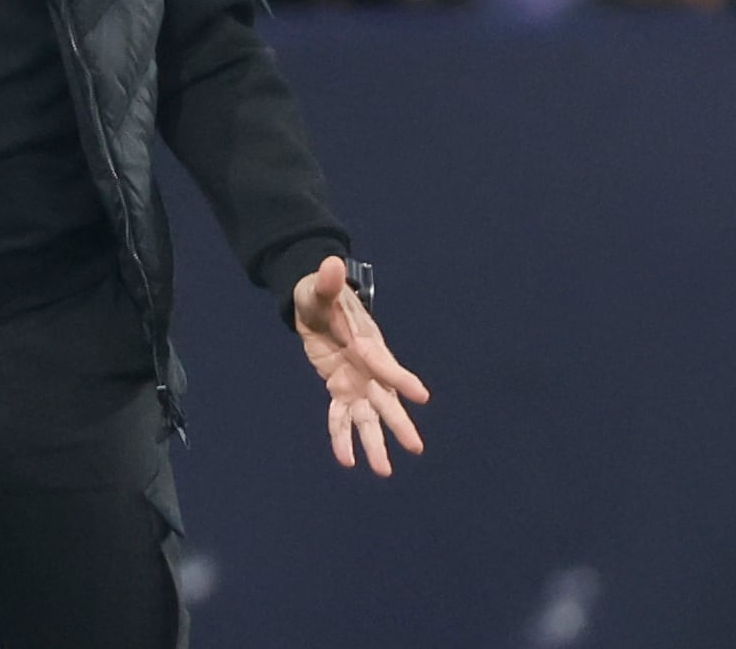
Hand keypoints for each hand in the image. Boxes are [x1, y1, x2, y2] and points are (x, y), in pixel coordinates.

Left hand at [293, 256, 428, 475]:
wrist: (313, 304)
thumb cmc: (319, 293)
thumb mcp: (318, 287)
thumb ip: (325, 281)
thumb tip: (330, 264)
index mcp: (365, 342)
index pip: (385, 364)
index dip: (402, 380)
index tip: (422, 397)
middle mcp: (367, 366)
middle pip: (385, 399)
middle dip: (399, 423)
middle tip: (416, 448)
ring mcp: (355, 380)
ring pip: (368, 417)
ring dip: (375, 443)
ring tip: (384, 472)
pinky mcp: (340, 388)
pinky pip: (342, 417)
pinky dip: (342, 438)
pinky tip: (346, 460)